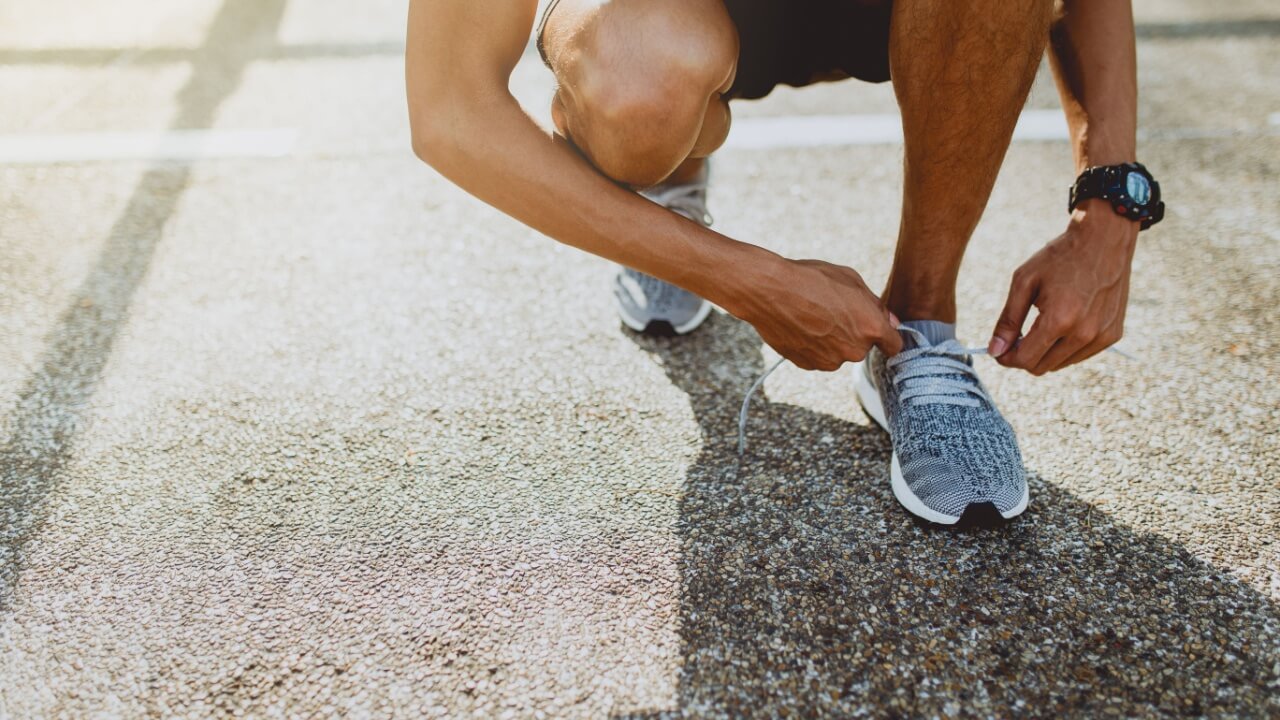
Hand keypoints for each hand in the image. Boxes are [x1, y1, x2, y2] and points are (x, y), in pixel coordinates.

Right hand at [735, 257, 902, 370]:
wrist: (770, 291)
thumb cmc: (811, 279)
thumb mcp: (851, 280)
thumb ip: (875, 305)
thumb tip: (890, 322)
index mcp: (871, 328)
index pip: (894, 345)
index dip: (888, 337)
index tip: (881, 331)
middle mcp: (854, 350)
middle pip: (863, 348)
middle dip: (854, 333)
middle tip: (834, 311)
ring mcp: (829, 361)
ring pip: (839, 353)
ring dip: (833, 340)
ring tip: (813, 316)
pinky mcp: (808, 365)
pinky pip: (818, 357)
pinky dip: (813, 345)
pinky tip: (801, 325)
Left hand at [989, 199, 1138, 374]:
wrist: (1104, 240)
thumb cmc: (1060, 257)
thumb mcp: (1024, 282)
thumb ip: (1008, 320)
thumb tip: (995, 351)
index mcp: (1060, 320)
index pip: (1025, 359)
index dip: (1006, 357)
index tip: (999, 349)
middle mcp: (1084, 334)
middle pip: (1041, 367)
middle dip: (1023, 355)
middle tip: (1016, 336)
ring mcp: (1102, 336)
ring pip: (1060, 364)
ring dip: (1045, 352)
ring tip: (1041, 324)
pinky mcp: (1113, 335)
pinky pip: (1079, 355)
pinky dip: (1065, 347)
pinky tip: (1064, 323)